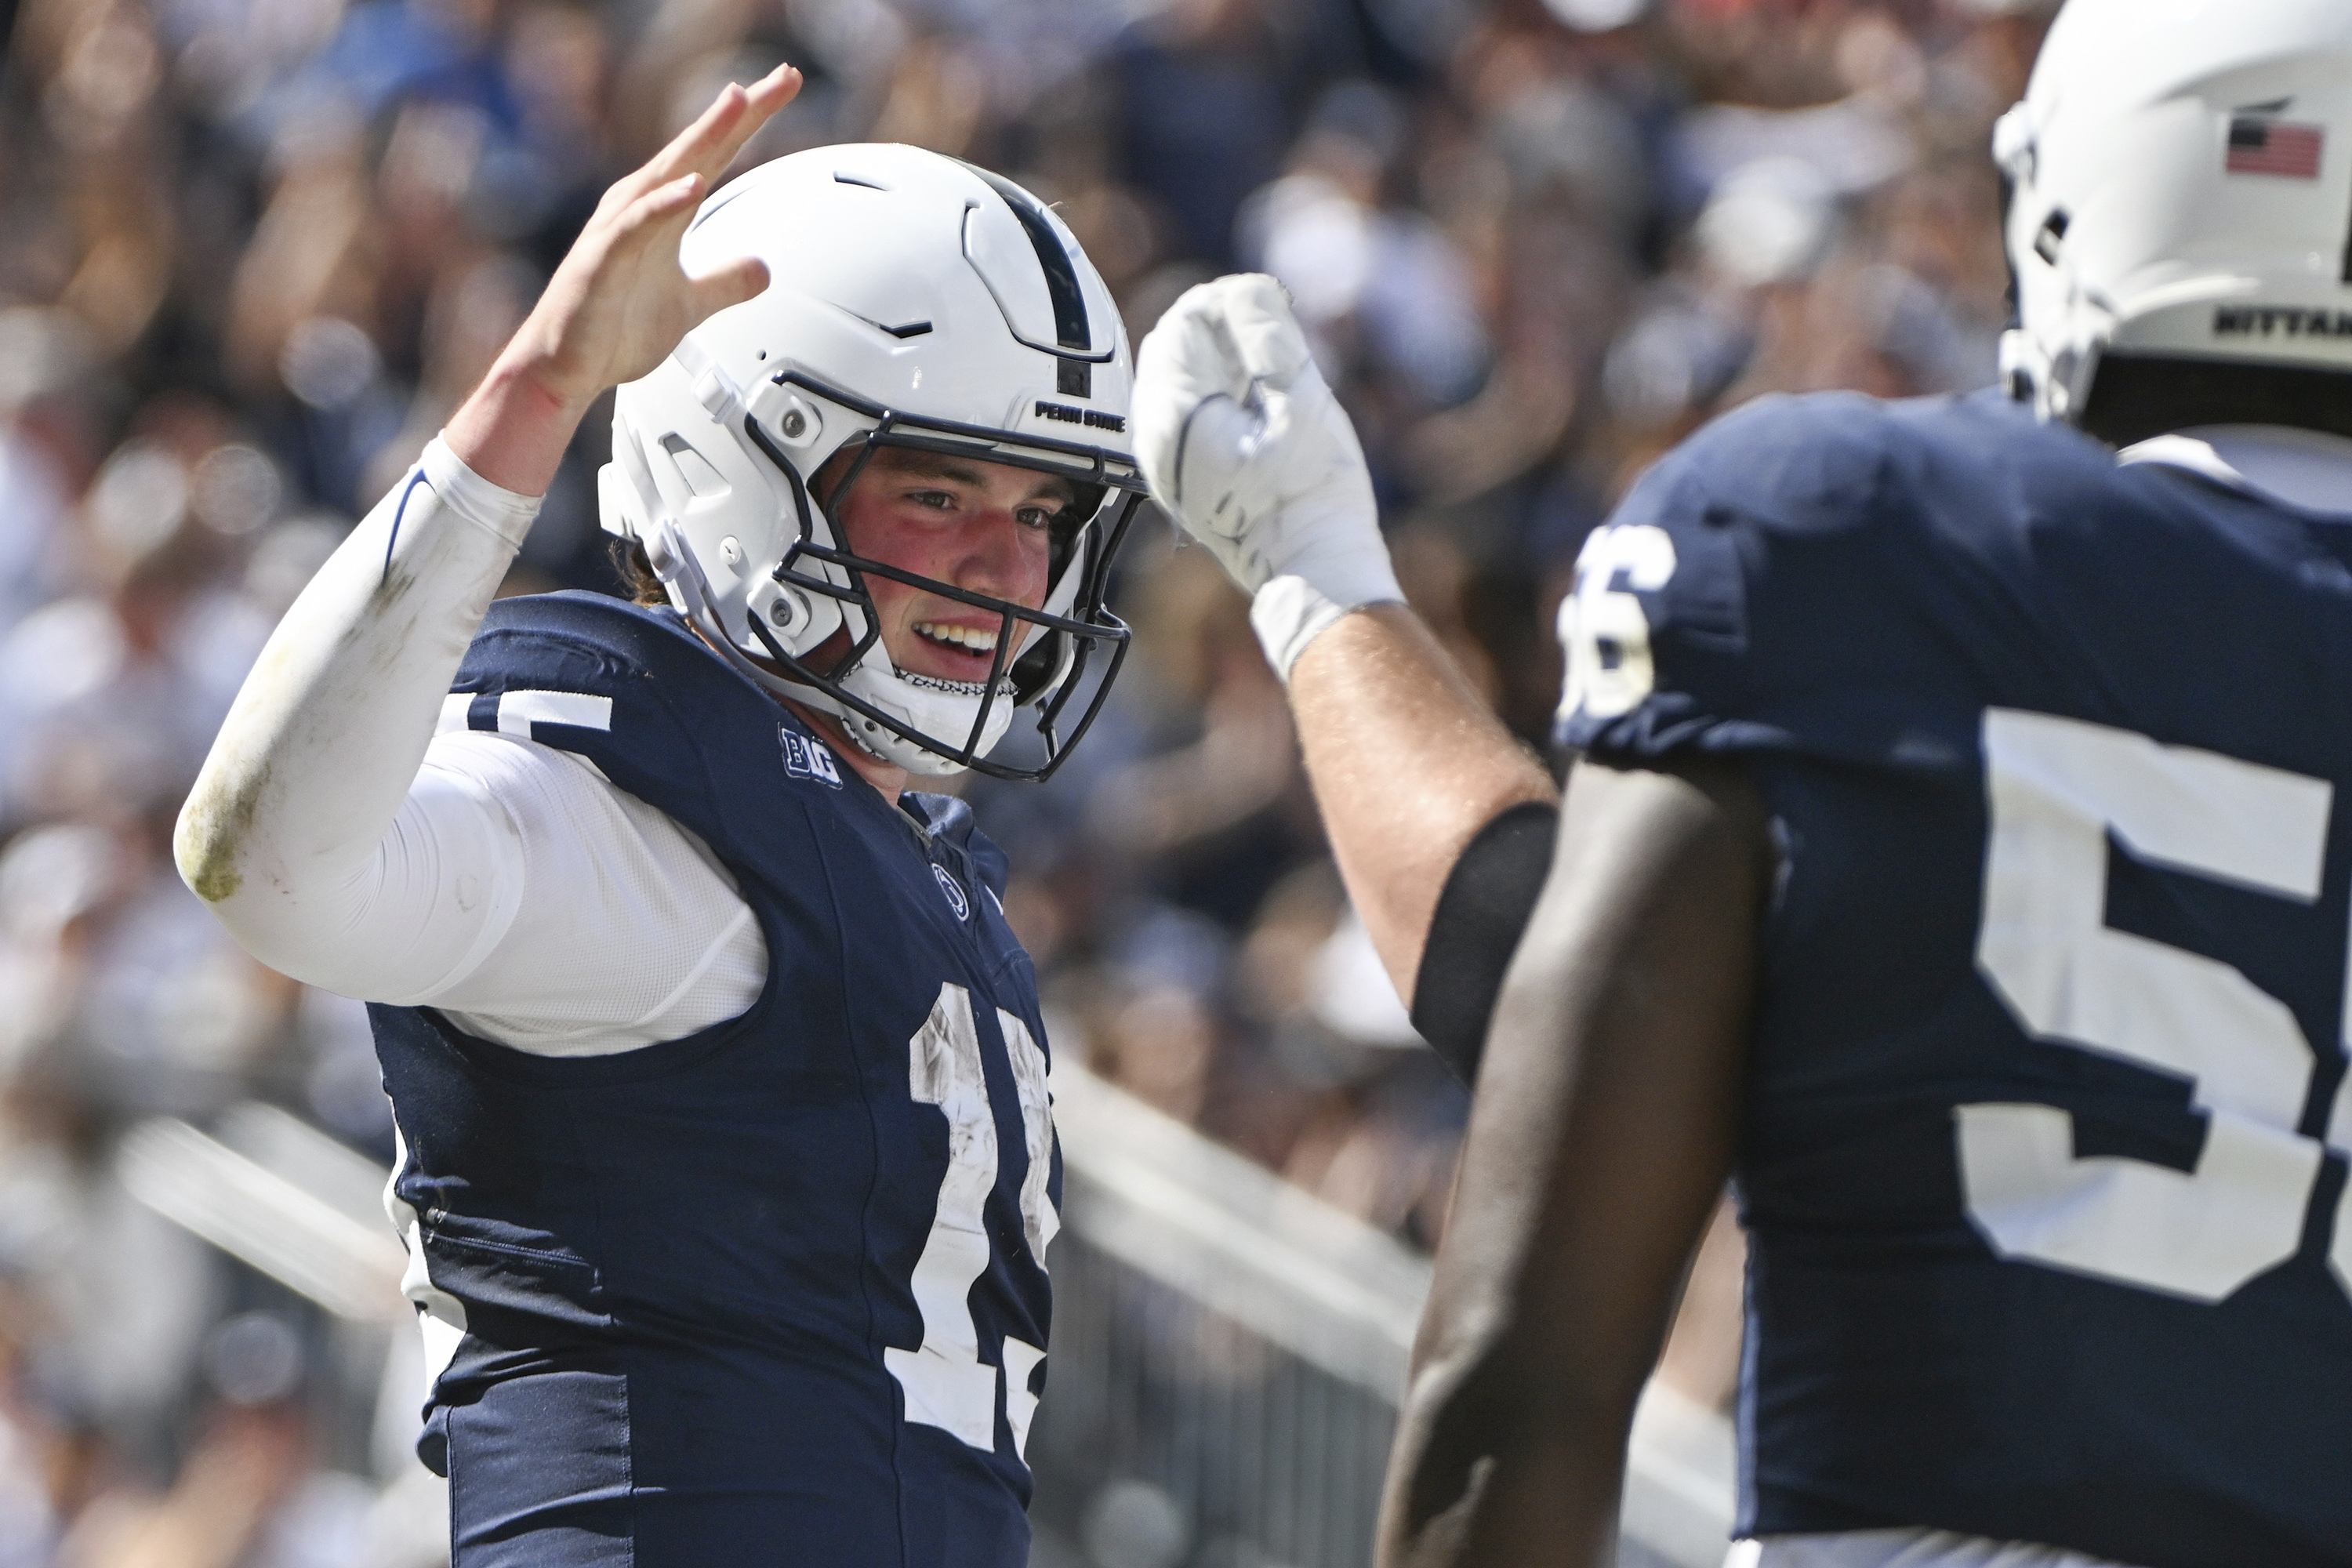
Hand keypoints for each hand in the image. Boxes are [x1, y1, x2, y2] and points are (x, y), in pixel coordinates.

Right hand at [447, 64, 801, 493]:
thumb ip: (725, 282)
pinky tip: (691, 187)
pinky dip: (663, 204)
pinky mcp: (602, 261)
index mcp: (663, 213)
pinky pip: (636, 227)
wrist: (565, 370)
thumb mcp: (690, 305)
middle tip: (782, 78)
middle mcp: (641, 209)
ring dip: (703, 137)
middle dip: (740, 112)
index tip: (786, 87)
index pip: (716, 156)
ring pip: (667, 173)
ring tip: (738, 103)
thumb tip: (762, 268)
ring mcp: (619, 231)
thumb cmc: (612, 331)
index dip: (751, 122)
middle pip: (699, 149)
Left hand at [1132, 274, 1398, 674]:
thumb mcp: (1302, 402)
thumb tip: (1243, 291)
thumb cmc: (1313, 494)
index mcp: (1175, 415)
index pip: (1186, 320)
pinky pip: (1186, 408)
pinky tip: (1258, 408)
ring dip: (1222, 360)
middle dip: (1223, 330)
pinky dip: (1218, 392)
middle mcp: (1154, 436)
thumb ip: (1268, 337)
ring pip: (1178, 374)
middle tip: (1277, 344)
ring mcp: (1162, 458)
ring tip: (1272, 379)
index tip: (1274, 314)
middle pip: (1174, 343)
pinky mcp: (1178, 473)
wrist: (1311, 569)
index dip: (1232, 304)